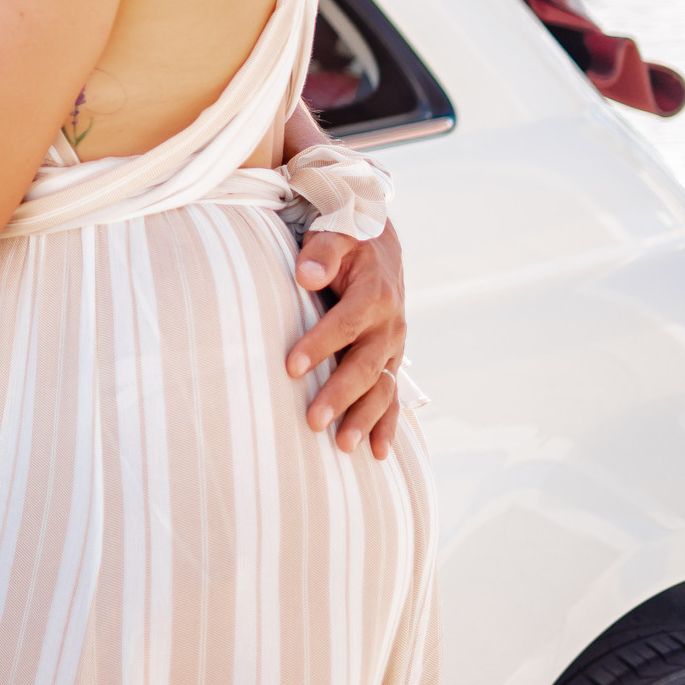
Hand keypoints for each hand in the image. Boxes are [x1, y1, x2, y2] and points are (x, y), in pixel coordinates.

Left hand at [285, 222, 407, 458]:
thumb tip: (306, 276)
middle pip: (364, 365)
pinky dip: (387, 425)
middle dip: (339, 395)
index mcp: (374, 294)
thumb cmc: (347, 239)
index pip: (345, 324)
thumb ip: (322, 252)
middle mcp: (388, 325)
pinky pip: (393, 397)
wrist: (379, 246)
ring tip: (342, 446)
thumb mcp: (336, 233)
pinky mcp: (389, 360)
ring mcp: (392, 346)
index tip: (291, 367)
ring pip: (381, 388)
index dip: (320, 345)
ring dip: (364, 418)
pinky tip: (377, 452)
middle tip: (312, 421)